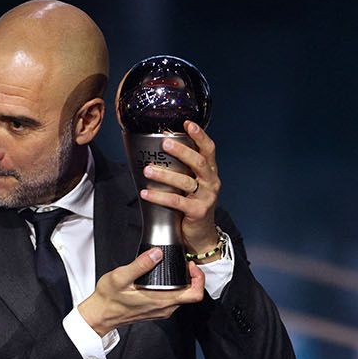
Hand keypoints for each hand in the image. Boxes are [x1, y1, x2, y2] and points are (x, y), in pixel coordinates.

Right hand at [77, 248, 204, 335]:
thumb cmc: (109, 298)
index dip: (198, 278)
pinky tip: (163, 278)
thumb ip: (140, 264)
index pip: (195, 294)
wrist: (100, 314)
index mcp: (161, 300)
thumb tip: (156, 253)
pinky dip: (174, 287)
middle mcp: (165, 308)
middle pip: (191, 293)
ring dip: (182, 282)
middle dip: (191, 276)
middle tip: (182, 262)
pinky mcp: (157, 310)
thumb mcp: (121, 277)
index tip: (189, 265)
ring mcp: (162, 310)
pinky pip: (173, 299)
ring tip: (173, 267)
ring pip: (182, 296)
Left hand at [138, 120, 220, 255]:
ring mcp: (206, 197)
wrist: (201, 235)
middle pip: (199, 161)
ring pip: (185, 181)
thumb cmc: (192, 206)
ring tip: (147, 170)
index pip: (208, 149)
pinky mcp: (198, 211)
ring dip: (164, 174)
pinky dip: (159, 196)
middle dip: (181, 150)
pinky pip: (176, 201)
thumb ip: (182, 170)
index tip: (187, 123)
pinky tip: (146, 193)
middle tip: (164, 142)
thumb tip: (157, 152)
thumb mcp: (191, 185)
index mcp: (210, 172)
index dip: (200, 135)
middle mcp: (211, 182)